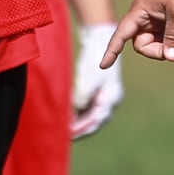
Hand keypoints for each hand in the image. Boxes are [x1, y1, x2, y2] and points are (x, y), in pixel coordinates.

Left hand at [71, 22, 123, 138]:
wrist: (98, 40)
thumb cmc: (94, 59)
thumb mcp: (88, 79)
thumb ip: (82, 98)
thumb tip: (75, 113)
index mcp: (111, 99)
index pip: (96, 122)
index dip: (81, 130)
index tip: (66, 134)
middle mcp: (109, 100)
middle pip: (93, 121)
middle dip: (78, 128)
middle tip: (62, 134)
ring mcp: (103, 96)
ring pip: (89, 115)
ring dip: (77, 121)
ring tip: (62, 126)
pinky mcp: (96, 91)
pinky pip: (87, 107)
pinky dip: (77, 113)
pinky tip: (66, 114)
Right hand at [101, 0, 173, 66]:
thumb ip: (173, 37)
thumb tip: (170, 57)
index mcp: (141, 10)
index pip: (121, 34)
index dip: (112, 50)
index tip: (103, 66)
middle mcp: (146, 13)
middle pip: (141, 43)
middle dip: (156, 51)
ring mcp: (158, 15)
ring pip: (154, 40)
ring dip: (166, 48)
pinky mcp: (169, 15)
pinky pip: (165, 35)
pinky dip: (173, 43)